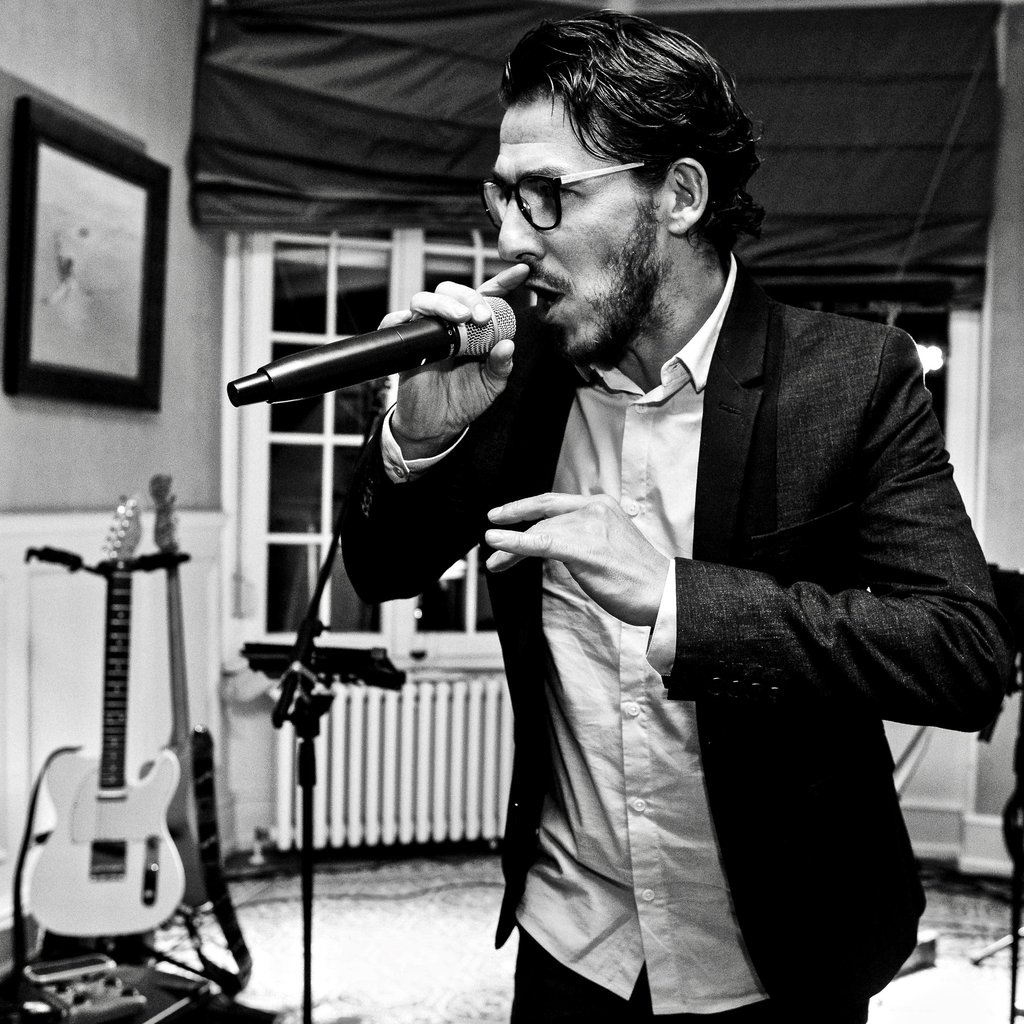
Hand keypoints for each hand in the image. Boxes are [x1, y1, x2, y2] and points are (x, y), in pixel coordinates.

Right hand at [384, 263, 530, 459]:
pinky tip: (412, 321)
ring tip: (460, 318)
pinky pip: (395, 322)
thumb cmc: (465, 399)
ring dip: (444, 304)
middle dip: (469, 297)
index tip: (522, 272)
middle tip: (482, 316)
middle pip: (452, 291)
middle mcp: (449, 324)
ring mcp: (425, 332)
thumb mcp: (491, 384)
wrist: (438, 425)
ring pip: (425, 300)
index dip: (503, 282)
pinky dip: (400, 318)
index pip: (486, 297)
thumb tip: (508, 346)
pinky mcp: (406, 344)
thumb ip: (501, 365)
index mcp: (474, 328)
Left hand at [485, 493, 669, 626]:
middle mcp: (594, 509)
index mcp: (602, 506)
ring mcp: (589, 527)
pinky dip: (514, 543)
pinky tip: (496, 542)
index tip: (501, 514)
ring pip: (539, 532)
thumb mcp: (608, 544)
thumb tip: (551, 542)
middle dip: (514, 532)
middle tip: (492, 544)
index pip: (553, 503)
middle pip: (543, 519)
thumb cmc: (636, 577)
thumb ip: (583, 535)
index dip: (524, 507)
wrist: (662, 593)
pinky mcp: (582, 548)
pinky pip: (540, 543)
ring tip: (495, 563)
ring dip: (511, 548)